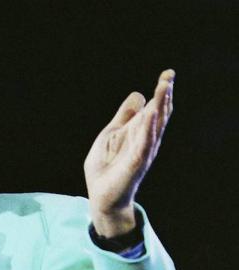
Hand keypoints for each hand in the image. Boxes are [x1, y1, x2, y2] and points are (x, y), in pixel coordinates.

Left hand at [84, 69, 174, 236]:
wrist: (101, 195)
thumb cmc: (107, 166)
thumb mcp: (111, 134)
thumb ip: (124, 116)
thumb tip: (139, 94)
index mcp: (139, 133)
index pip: (155, 109)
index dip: (161, 92)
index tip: (168, 74)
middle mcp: (145, 141)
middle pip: (159, 114)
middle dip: (164, 95)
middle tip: (169, 77)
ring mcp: (142, 152)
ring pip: (155, 126)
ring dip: (160, 107)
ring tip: (164, 88)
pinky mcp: (135, 163)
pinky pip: (145, 143)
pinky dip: (149, 129)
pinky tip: (152, 115)